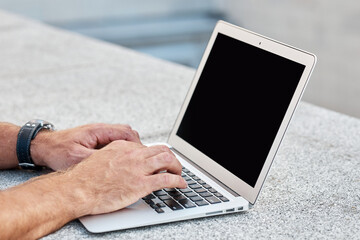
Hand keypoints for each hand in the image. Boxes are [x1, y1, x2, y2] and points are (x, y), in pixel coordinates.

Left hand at [30, 123, 140, 169]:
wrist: (43, 147)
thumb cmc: (56, 150)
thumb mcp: (77, 158)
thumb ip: (98, 159)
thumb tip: (115, 164)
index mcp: (99, 131)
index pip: (127, 133)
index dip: (138, 145)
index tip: (142, 155)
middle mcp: (101, 130)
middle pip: (128, 134)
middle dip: (136, 146)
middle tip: (139, 159)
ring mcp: (99, 134)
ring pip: (122, 138)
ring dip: (128, 148)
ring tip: (131, 161)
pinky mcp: (96, 140)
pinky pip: (114, 142)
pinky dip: (120, 150)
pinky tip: (118, 162)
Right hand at [64, 140, 186, 215]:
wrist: (76, 189)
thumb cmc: (84, 179)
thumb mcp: (100, 159)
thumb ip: (115, 158)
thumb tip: (123, 164)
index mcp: (122, 147)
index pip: (147, 147)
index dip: (155, 155)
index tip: (158, 161)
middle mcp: (132, 154)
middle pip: (161, 150)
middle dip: (171, 157)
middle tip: (173, 165)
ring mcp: (138, 168)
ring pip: (167, 160)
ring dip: (177, 166)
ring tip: (179, 173)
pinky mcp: (141, 184)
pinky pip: (167, 179)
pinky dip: (178, 181)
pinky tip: (181, 184)